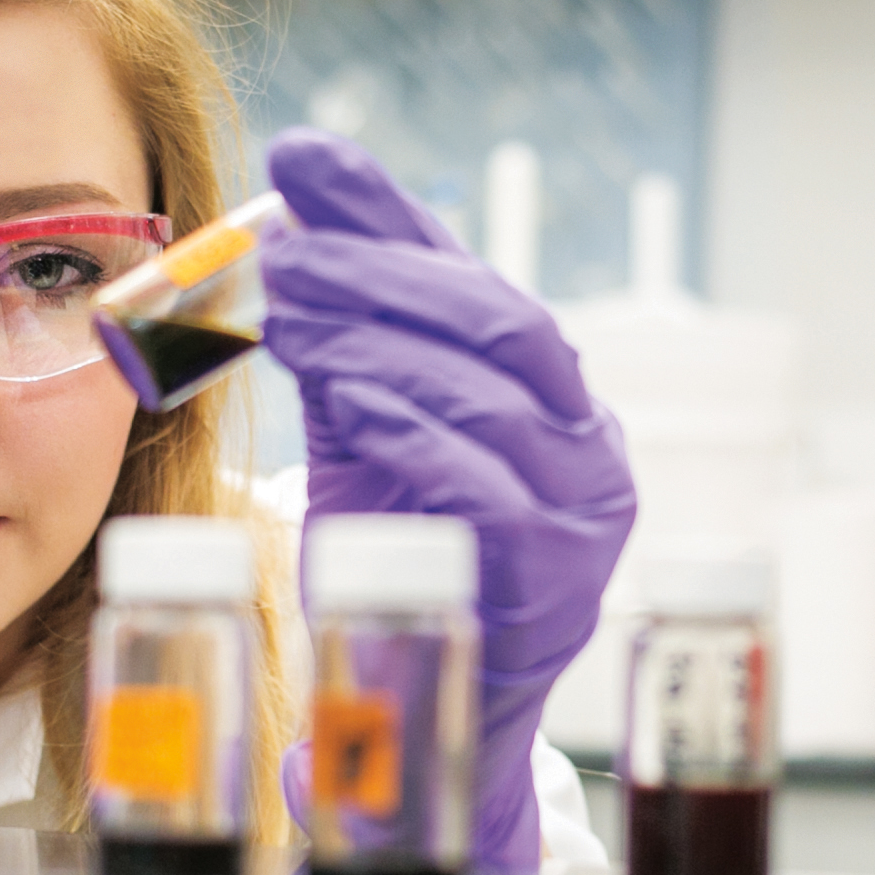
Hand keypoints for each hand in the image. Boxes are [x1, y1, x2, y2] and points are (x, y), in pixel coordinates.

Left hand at [259, 130, 635, 874]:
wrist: (423, 712)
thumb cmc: (399, 562)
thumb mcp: (367, 428)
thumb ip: (344, 333)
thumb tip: (296, 210)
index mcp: (550, 393)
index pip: (474, 278)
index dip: (390, 216)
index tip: (305, 162)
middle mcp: (588, 441)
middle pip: (500, 321)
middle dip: (384, 273)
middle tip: (287, 249)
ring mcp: (584, 511)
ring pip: (497, 394)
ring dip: (384, 341)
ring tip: (291, 310)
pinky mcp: (558, 582)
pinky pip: (493, 490)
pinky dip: (420, 435)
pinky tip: (351, 403)